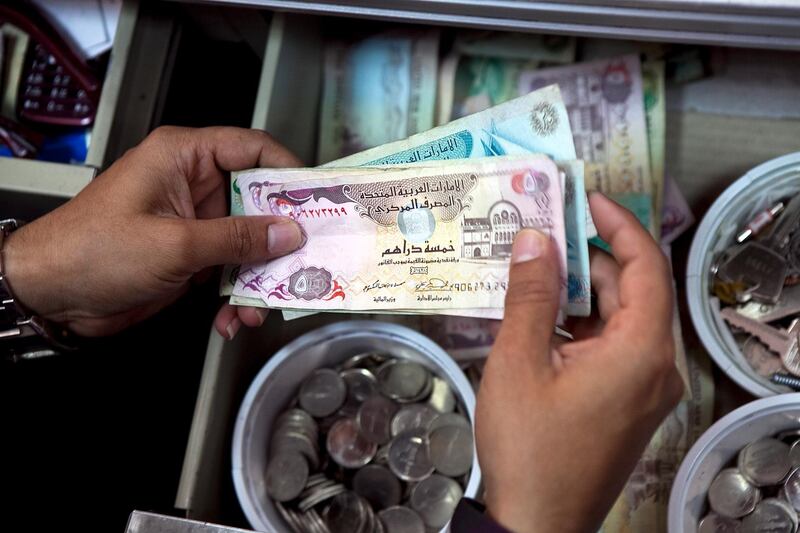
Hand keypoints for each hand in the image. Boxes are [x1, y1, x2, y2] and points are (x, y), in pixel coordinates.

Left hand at [3, 126, 304, 336]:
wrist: (50, 295)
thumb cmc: (93, 251)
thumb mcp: (175, 244)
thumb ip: (238, 238)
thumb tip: (289, 231)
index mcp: (184, 158)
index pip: (252, 148)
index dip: (289, 170)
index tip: (320, 198)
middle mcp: (192, 185)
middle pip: (257, 201)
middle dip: (280, 236)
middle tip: (309, 260)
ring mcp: (192, 222)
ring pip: (248, 241)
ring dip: (260, 275)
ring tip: (263, 305)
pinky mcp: (189, 256)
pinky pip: (229, 268)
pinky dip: (236, 294)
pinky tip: (233, 318)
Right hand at [476, 193, 682, 532]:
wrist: (534, 522)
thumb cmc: (529, 447)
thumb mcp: (519, 361)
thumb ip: (531, 294)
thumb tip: (535, 239)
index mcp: (641, 352)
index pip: (646, 267)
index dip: (619, 226)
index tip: (588, 200)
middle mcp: (656, 367)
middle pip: (631, 291)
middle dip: (588, 260)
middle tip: (542, 236)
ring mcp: (644, 389)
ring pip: (618, 320)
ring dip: (579, 294)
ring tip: (531, 274)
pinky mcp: (627, 404)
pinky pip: (611, 348)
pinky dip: (580, 327)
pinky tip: (539, 318)